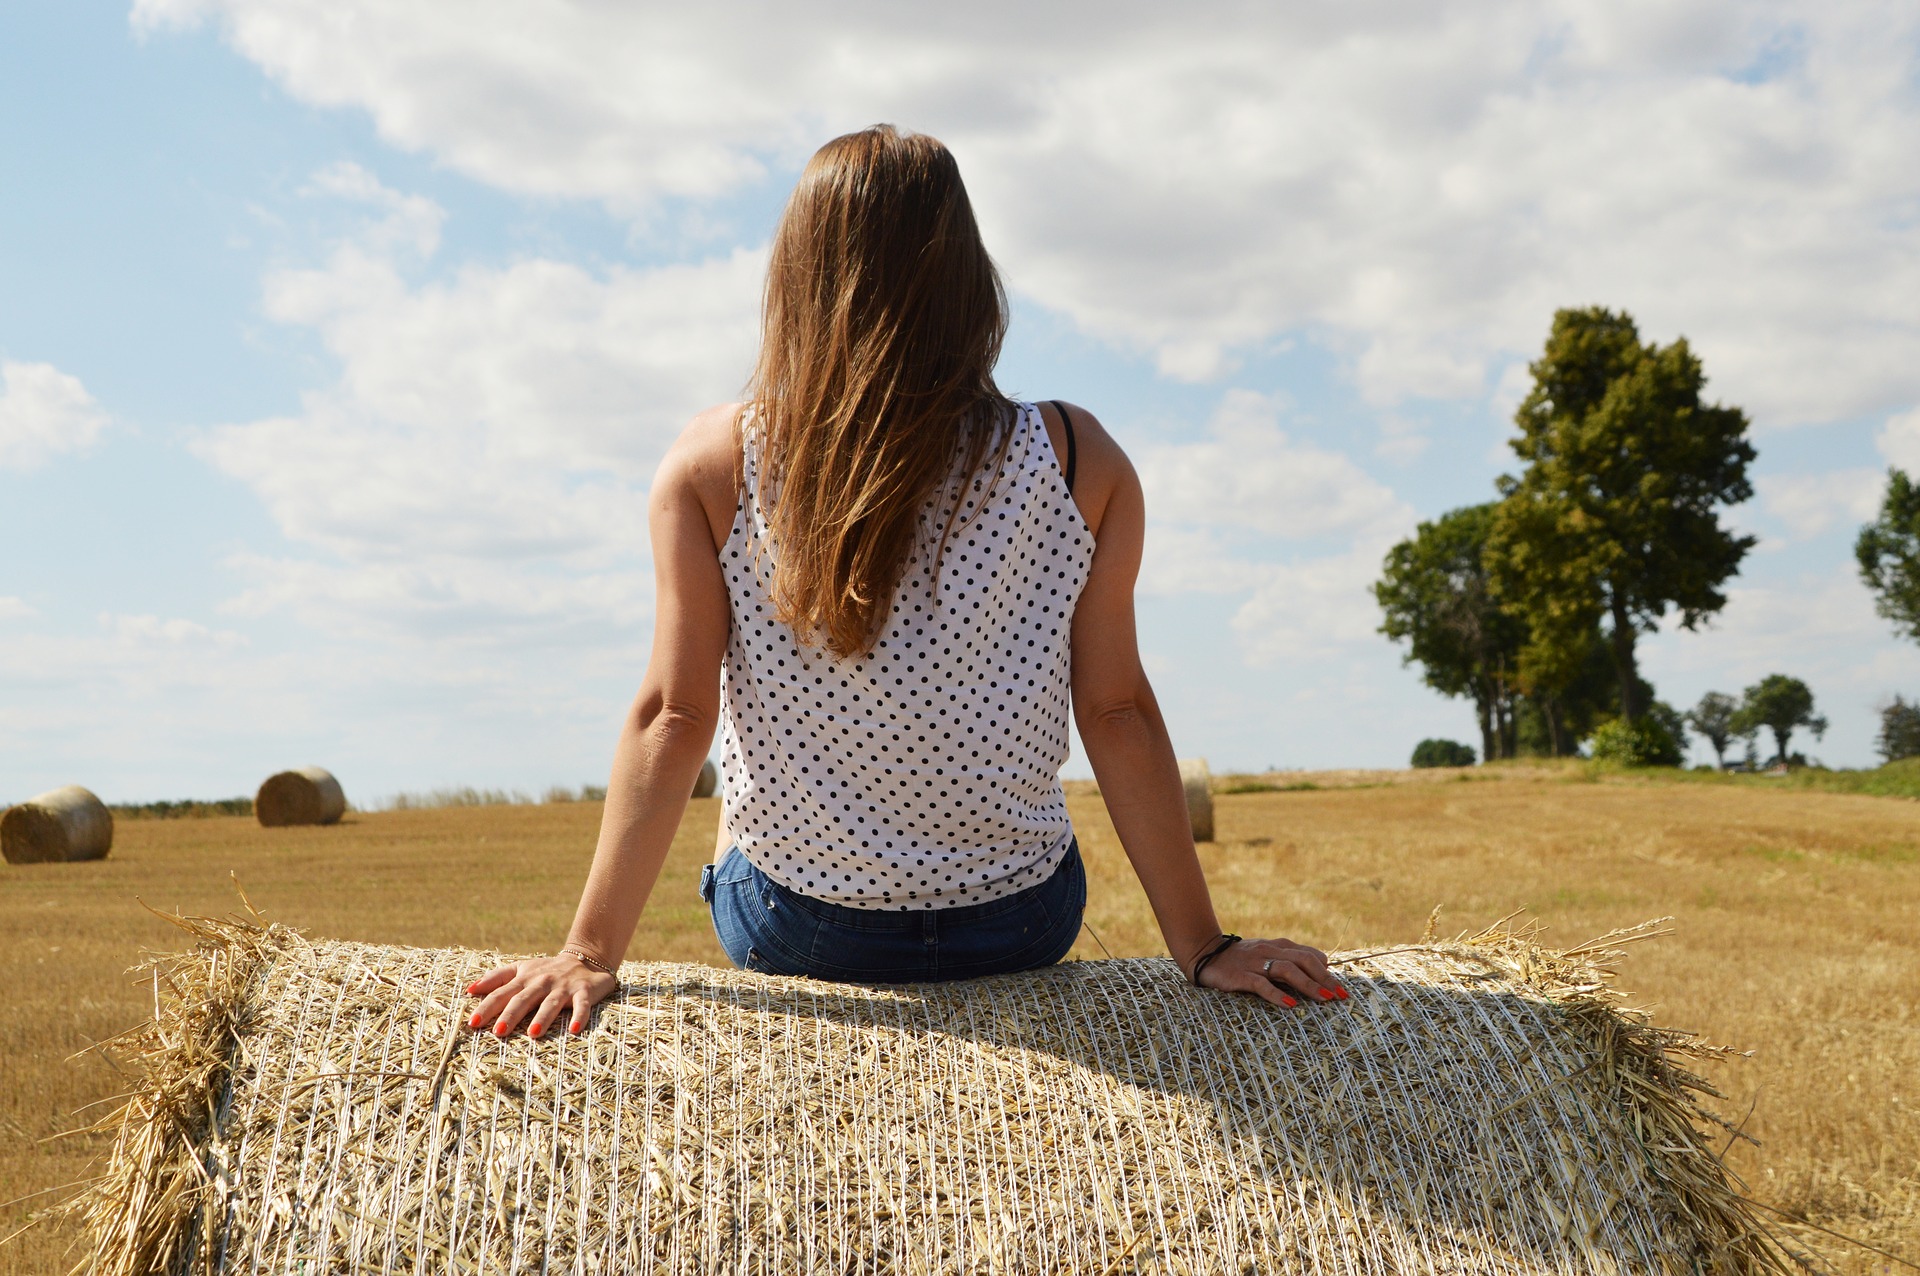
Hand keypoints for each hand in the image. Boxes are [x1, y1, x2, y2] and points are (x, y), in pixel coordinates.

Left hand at [466, 954, 618, 1038]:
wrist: (585, 959)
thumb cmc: (546, 970)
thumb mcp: (521, 969)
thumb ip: (496, 978)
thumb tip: (469, 989)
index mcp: (524, 978)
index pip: (502, 993)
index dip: (487, 1007)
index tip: (473, 1022)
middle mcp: (542, 982)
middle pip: (523, 999)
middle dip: (511, 1015)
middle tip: (498, 1032)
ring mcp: (563, 987)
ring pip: (551, 1003)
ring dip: (542, 1017)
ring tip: (533, 1034)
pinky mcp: (584, 992)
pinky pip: (582, 1005)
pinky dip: (579, 1016)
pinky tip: (574, 1029)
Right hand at [1194, 937, 1346, 1008]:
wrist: (1205, 954)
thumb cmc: (1240, 959)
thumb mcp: (1266, 955)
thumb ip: (1289, 960)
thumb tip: (1319, 967)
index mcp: (1278, 946)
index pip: (1309, 955)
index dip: (1327, 972)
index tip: (1340, 989)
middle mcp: (1269, 950)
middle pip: (1304, 961)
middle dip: (1325, 979)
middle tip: (1341, 997)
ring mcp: (1255, 963)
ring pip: (1287, 970)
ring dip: (1309, 985)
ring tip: (1324, 999)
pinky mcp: (1240, 976)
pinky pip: (1261, 984)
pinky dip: (1277, 994)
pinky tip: (1290, 1004)